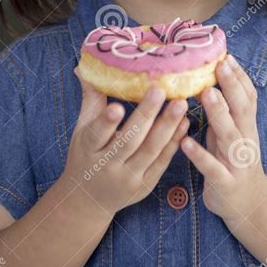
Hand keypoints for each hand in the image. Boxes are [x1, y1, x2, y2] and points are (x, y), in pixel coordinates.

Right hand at [62, 67, 189, 217]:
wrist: (89, 199)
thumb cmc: (85, 155)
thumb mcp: (82, 131)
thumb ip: (91, 100)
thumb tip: (85, 67)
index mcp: (88, 149)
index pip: (97, 134)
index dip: (107, 122)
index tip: (118, 107)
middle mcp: (108, 166)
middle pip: (129, 140)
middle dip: (146, 116)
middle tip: (160, 90)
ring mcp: (129, 178)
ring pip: (150, 150)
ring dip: (167, 126)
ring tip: (180, 103)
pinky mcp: (146, 184)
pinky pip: (162, 161)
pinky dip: (174, 142)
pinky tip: (184, 123)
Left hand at [180, 54, 266, 229]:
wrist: (249, 204)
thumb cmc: (233, 161)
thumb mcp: (233, 133)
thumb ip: (223, 111)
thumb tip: (206, 79)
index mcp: (246, 126)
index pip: (247, 96)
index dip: (239, 77)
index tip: (227, 56)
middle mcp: (245, 139)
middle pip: (241, 109)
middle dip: (231, 86)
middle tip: (219, 65)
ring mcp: (237, 161)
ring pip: (229, 134)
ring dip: (218, 113)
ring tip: (204, 93)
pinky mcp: (225, 182)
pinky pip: (212, 168)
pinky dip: (200, 155)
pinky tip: (185, 143)